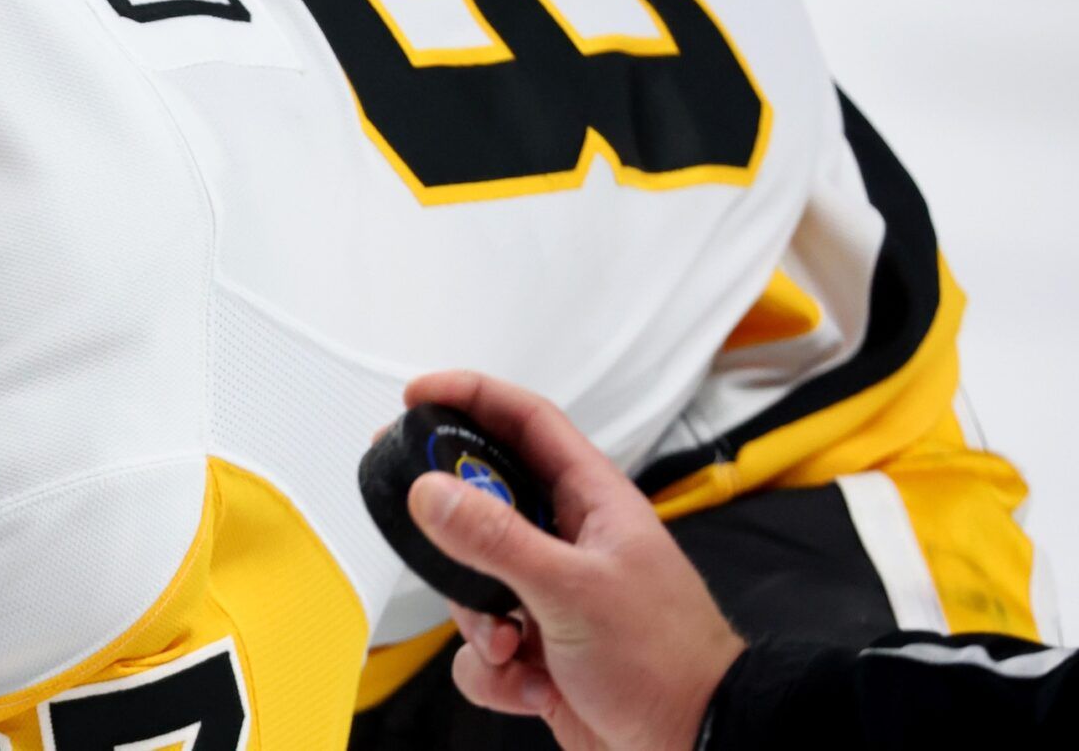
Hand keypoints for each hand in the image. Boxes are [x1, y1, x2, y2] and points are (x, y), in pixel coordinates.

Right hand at [402, 370, 745, 750]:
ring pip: (473, 582)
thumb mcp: (572, 591)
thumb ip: (496, 539)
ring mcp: (550, 595)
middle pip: (484, 501)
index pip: (526, 422)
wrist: (696, 747)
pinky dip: (494, 673)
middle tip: (415, 515)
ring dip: (477, 622)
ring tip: (511, 645)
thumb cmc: (667, 662)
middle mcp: (568, 541)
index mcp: (592, 502)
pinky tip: (531, 686)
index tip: (417, 396)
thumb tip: (431, 491)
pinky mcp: (538, 648)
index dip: (472, 396)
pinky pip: (480, 648)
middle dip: (450, 524)